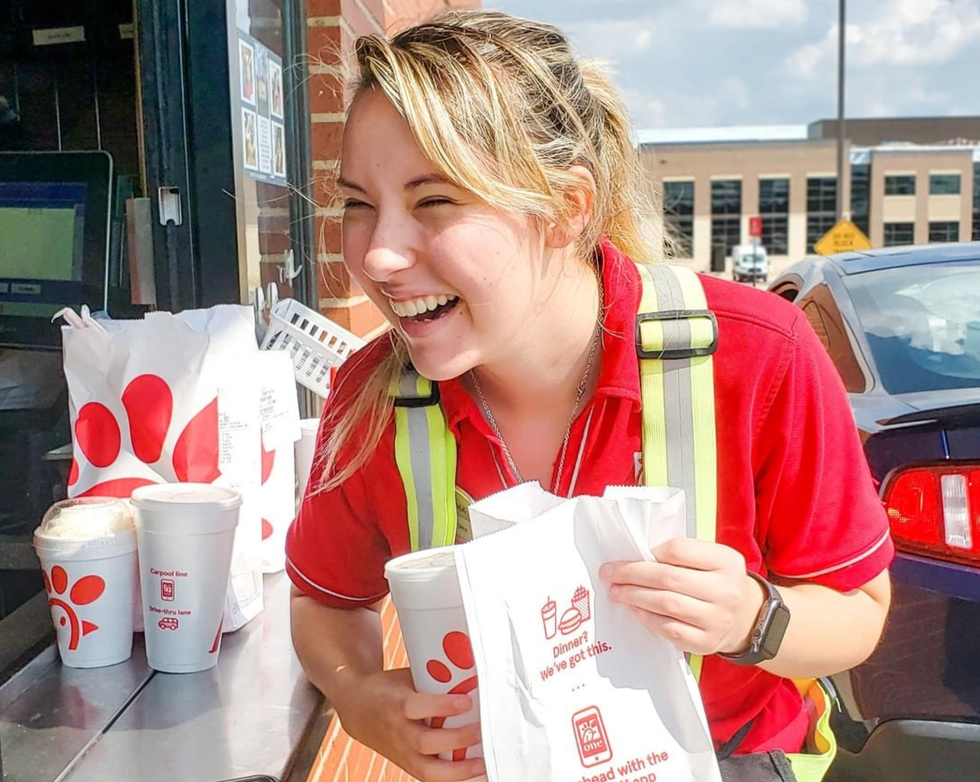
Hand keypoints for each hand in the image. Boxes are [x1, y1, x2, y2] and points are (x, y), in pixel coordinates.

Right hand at [335, 667, 485, 781]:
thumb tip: (469, 677)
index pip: (415, 707)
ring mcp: (402, 753)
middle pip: (425, 742)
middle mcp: (397, 732)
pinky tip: (473, 774)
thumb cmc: (389, 689)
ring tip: (482, 762)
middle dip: (456, 739)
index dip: (441, 705)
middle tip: (480, 729)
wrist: (358, 709)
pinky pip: (431, 777)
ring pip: (428, 770)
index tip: (466, 701)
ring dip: (458, 769)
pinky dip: (453, 778)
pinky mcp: (407, 765)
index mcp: (395, 704)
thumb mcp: (406, 678)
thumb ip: (434, 681)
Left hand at [599, 538, 765, 655]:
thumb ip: (682, 554)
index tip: (631, 553)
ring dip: (634, 596)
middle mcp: (726, 590)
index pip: (679, 550)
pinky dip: (647, 618)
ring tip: (616, 591)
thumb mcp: (711, 559)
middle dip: (631, 574)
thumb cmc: (718, 581)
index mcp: (726, 562)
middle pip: (668, 578)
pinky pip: (669, 630)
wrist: (747, 617)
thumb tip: (637, 554)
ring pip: (666, 605)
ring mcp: (717, 619)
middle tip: (609, 572)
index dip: (650, 552)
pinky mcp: (707, 642)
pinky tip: (635, 609)